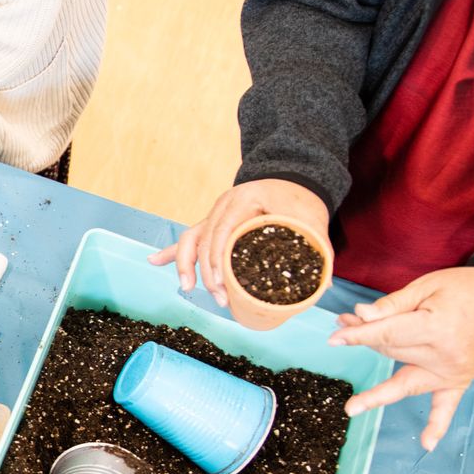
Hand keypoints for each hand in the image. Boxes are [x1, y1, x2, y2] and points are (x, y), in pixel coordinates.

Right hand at [150, 179, 329, 304]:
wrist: (294, 175)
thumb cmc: (301, 198)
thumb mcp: (312, 220)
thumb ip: (316, 248)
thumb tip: (319, 283)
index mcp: (244, 201)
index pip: (222, 232)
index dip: (217, 261)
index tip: (221, 285)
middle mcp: (224, 205)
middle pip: (203, 239)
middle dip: (206, 272)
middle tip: (218, 298)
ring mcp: (216, 213)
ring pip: (190, 238)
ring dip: (184, 264)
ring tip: (187, 287)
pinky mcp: (215, 222)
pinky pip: (190, 236)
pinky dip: (172, 251)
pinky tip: (154, 261)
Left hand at [330, 267, 473, 451]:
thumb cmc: (466, 289)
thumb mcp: (428, 286)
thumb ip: (394, 304)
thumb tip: (362, 316)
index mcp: (436, 328)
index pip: (387, 334)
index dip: (358, 334)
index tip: (335, 337)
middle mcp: (444, 356)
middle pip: (392, 352)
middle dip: (365, 340)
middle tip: (345, 323)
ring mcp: (452, 372)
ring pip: (405, 381)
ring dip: (378, 394)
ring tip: (352, 408)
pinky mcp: (460, 381)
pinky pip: (447, 406)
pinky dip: (438, 425)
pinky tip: (427, 443)